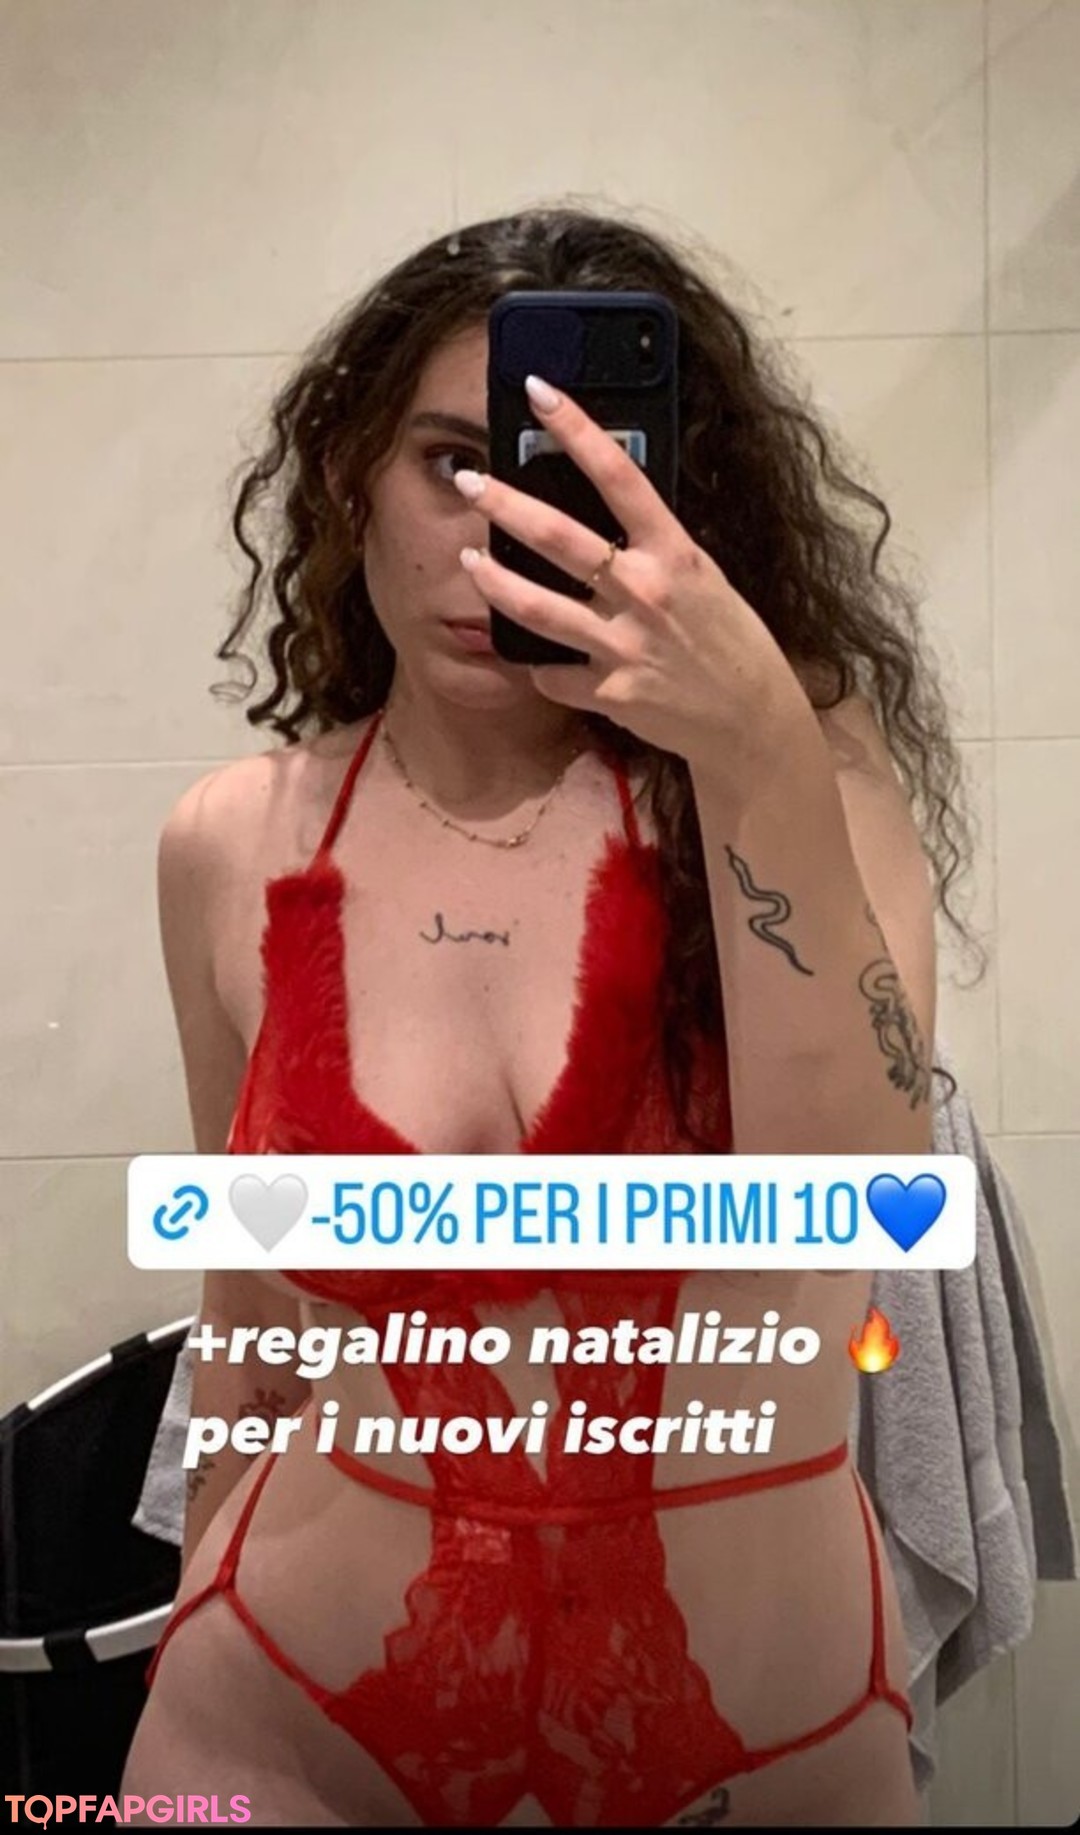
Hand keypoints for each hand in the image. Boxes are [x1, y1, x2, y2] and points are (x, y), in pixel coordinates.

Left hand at [453, 375, 809, 778]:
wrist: (749, 716)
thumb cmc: (725, 638)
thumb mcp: (699, 577)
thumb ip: (652, 548)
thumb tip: (600, 515)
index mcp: (674, 553)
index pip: (620, 475)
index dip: (577, 428)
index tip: (539, 392)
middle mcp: (646, 592)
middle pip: (560, 538)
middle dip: (505, 505)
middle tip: (467, 482)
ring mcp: (625, 645)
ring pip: (538, 609)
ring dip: (495, 582)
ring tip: (469, 561)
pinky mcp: (610, 693)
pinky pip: (553, 675)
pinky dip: (539, 668)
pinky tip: (535, 659)